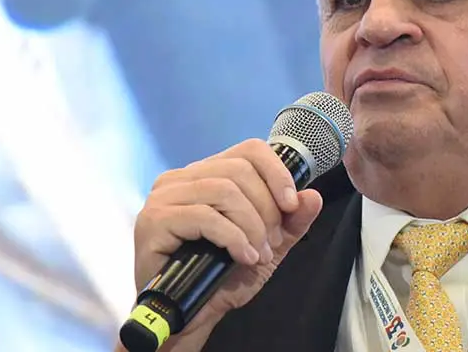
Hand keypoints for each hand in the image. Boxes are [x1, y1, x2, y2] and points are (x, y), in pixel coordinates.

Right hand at [129, 139, 323, 351]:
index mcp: (206, 174)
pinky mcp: (154, 220)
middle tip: (271, 241)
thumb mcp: (267, 247)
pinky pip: (205, 216)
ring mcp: (164, 197)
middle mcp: (182, 178)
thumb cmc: (221, 278)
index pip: (249, 150)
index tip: (291, 203)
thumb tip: (313, 196)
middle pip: (240, 170)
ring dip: (252, 226)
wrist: (190, 316)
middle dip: (266, 208)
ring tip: (258, 254)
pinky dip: (233, 238)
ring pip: (224, 191)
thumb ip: (292, 222)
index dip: (277, 173)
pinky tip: (243, 257)